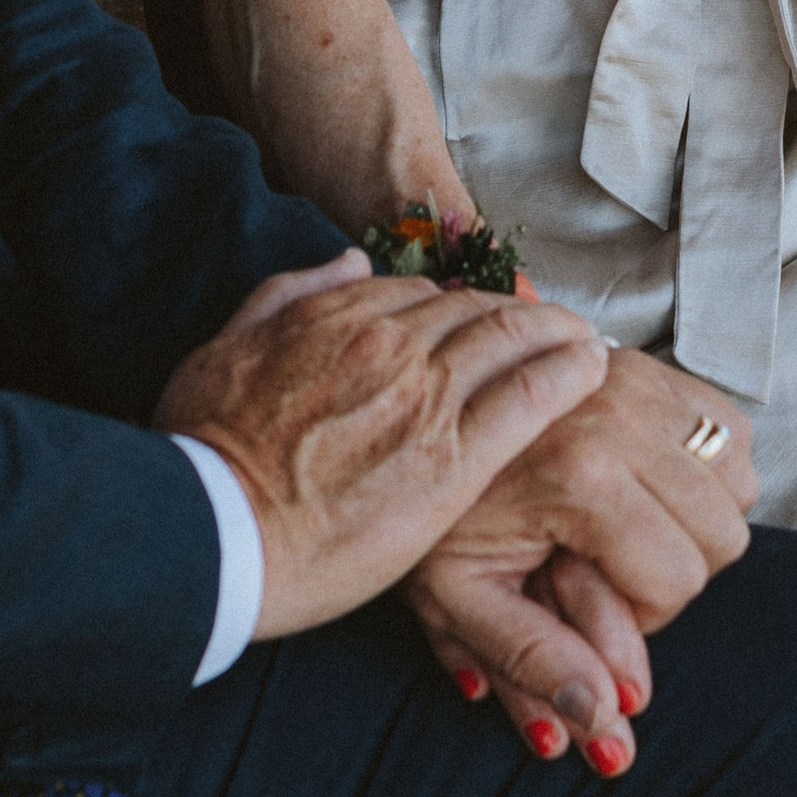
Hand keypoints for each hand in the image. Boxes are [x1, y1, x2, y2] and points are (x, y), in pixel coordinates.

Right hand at [156, 251, 608, 642]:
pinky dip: (568, 375)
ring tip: (587, 342)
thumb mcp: (220, 350)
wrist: (213, 532)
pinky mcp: (452, 459)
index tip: (486, 322)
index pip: (422, 294)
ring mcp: (423, 397)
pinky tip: (592, 371)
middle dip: (520, 315)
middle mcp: (386, 342)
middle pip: (476, 310)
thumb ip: (284, 296)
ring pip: (512, 340)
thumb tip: (346, 264)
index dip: (462, 307)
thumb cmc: (204, 453)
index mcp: (333, 315)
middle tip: (555, 327)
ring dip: (557, 334)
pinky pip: (529, 397)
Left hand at [404, 351, 757, 770]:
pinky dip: (706, 464)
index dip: (641, 613)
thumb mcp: (459, 600)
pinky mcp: (648, 362)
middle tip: (611, 567)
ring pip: (736, 476)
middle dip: (679, 567)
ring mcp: (638, 380)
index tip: (584, 596)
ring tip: (628, 525)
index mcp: (579, 477)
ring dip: (699, 514)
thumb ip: (534, 662)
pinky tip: (645, 484)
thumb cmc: (433, 517)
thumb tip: (608, 723)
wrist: (411, 418)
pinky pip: (728, 428)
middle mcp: (620, 416)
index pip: (680, 579)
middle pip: (723, 530)